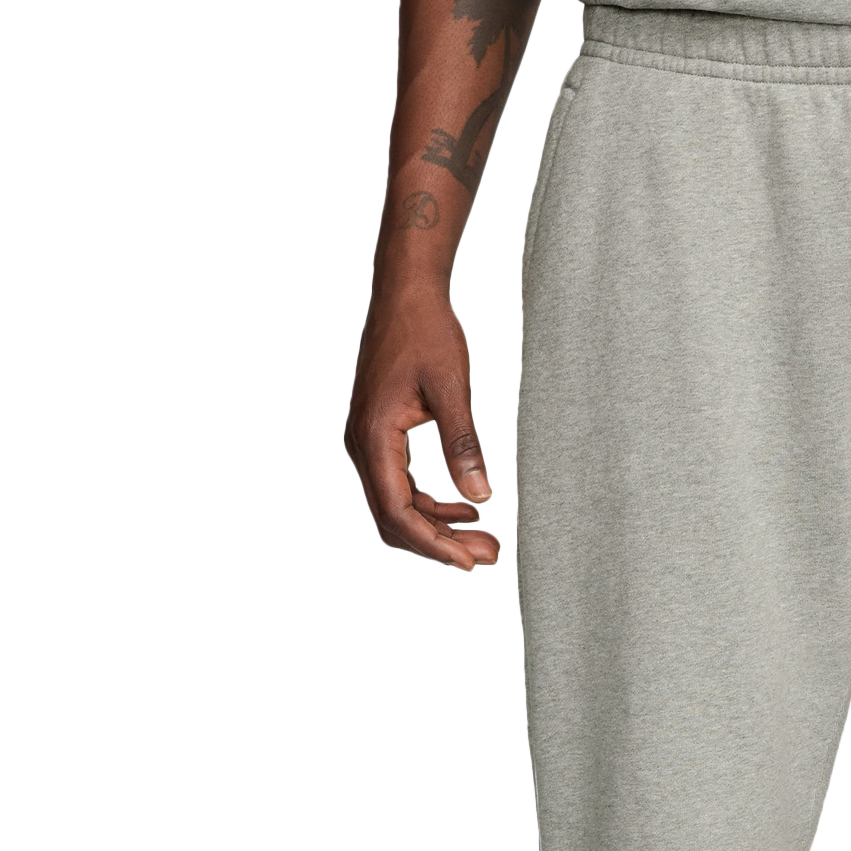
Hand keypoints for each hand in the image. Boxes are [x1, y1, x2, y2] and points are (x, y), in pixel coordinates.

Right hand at [344, 282, 502, 571]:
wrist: (406, 291)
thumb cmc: (425, 330)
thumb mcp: (451, 390)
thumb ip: (464, 445)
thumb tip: (481, 494)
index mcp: (374, 437)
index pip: (397, 513)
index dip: (434, 545)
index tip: (471, 559)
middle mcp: (363, 445)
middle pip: (395, 518)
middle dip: (440, 543)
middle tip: (487, 554)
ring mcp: (369, 441)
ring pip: (399, 504)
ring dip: (439, 526)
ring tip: (484, 536)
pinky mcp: (382, 435)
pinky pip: (402, 484)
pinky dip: (432, 502)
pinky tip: (467, 506)